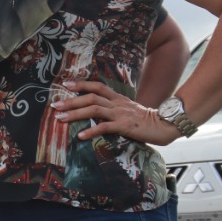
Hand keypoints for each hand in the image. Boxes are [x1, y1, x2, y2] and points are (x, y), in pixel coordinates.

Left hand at [54, 80, 179, 145]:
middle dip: (71, 101)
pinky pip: (105, 127)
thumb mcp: (129, 110)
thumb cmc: (147, 121)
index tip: (65, 84)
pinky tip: (80, 136)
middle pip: (90, 97)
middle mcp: (117, 104)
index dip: (81, 84)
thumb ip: (115, 109)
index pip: (97, 86)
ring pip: (93, 109)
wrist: (166, 126)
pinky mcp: (125, 126)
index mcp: (118, 99)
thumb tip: (98, 112)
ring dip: (75, 114)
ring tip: (60, 118)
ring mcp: (121, 114)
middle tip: (54, 105)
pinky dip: (91, 131)